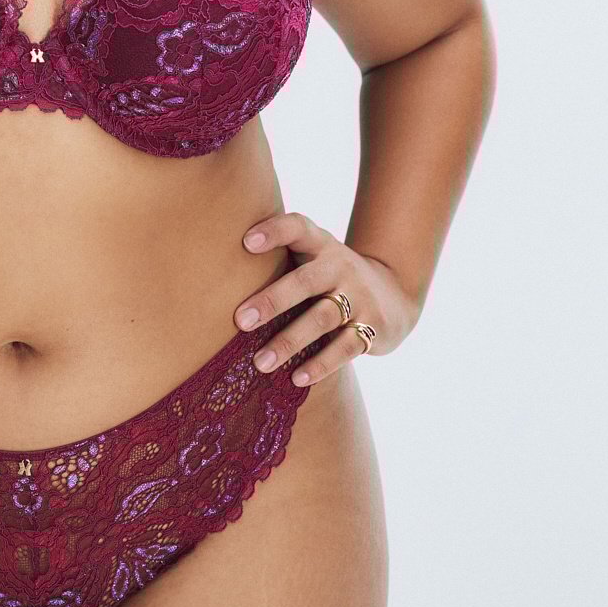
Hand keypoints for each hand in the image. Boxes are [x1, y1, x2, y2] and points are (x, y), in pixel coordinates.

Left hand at [233, 213, 419, 386]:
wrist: (394, 294)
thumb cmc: (328, 275)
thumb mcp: (312, 256)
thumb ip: (278, 256)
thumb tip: (213, 274)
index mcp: (321, 244)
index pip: (298, 228)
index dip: (274, 231)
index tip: (246, 242)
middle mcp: (340, 267)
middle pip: (305, 281)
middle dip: (272, 300)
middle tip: (240, 321)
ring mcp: (359, 297)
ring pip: (322, 319)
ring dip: (290, 341)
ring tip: (260, 363)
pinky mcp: (372, 327)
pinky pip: (345, 348)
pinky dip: (321, 365)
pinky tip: (296, 378)